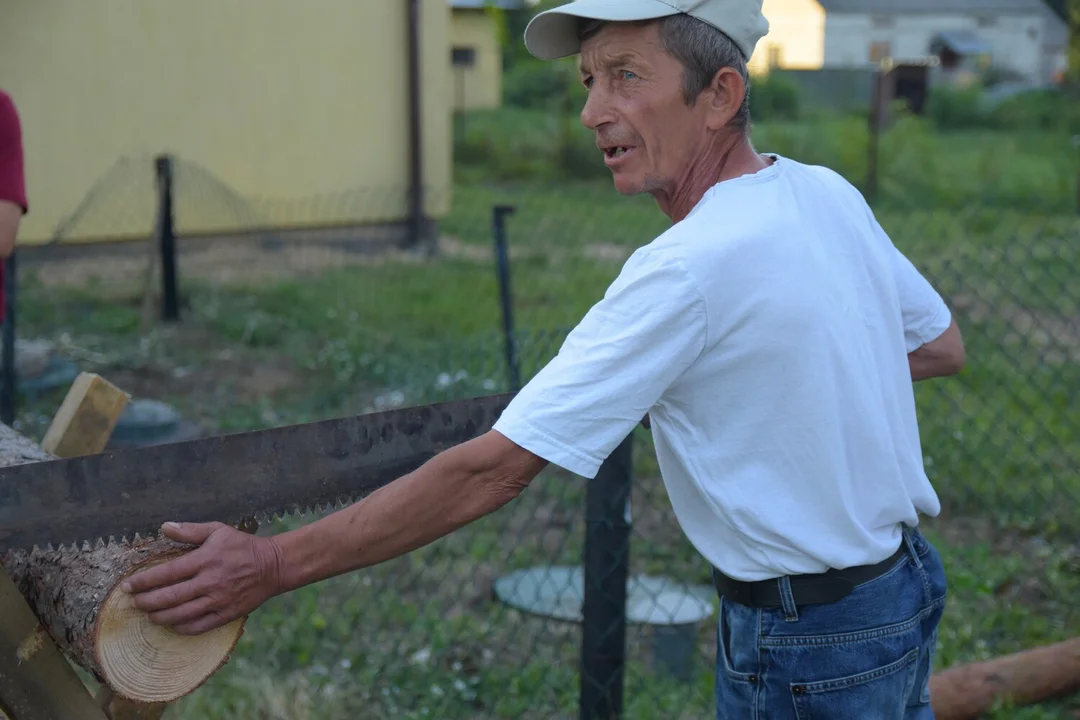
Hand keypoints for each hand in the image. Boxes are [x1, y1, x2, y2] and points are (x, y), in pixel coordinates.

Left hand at [121, 521, 283, 635]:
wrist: (274, 566)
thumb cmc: (243, 546)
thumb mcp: (218, 531)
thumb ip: (190, 530)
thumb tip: (164, 527)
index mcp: (205, 559)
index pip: (166, 574)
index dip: (143, 582)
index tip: (128, 586)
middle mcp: (210, 581)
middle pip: (169, 597)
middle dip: (146, 602)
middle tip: (134, 603)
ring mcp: (218, 600)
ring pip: (180, 614)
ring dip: (159, 616)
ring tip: (148, 614)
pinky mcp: (227, 613)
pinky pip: (198, 626)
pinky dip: (181, 627)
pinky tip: (172, 624)